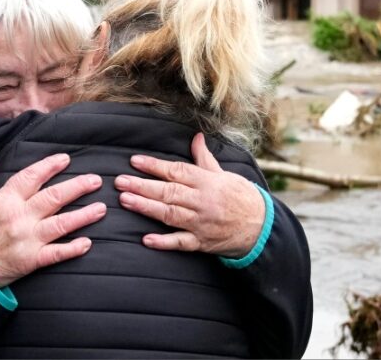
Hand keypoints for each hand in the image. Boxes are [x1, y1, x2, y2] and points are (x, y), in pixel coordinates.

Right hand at [0, 153, 105, 287]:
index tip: (65, 159)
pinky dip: (73, 249)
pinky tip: (88, 243)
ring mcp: (26, 240)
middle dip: (78, 186)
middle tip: (96, 180)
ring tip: (101, 208)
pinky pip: (56, 254)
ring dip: (84, 215)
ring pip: (62, 224)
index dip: (50, 166)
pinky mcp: (29, 261)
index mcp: (3, 201)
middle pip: (54, 197)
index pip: (32, 177)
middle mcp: (19, 218)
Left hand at [115, 133, 264, 257]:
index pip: (177, 171)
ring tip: (126, 201)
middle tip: (120, 182)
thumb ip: (204, 159)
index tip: (135, 161)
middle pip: (169, 192)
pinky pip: (181, 243)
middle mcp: (202, 201)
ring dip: (147, 208)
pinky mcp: (202, 242)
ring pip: (170, 214)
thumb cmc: (241, 197)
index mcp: (207, 182)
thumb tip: (196, 138)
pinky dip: (164, 242)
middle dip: (143, 186)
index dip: (154, 166)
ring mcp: (201, 223)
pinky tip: (147, 239)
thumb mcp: (224, 174)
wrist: (261, 226)